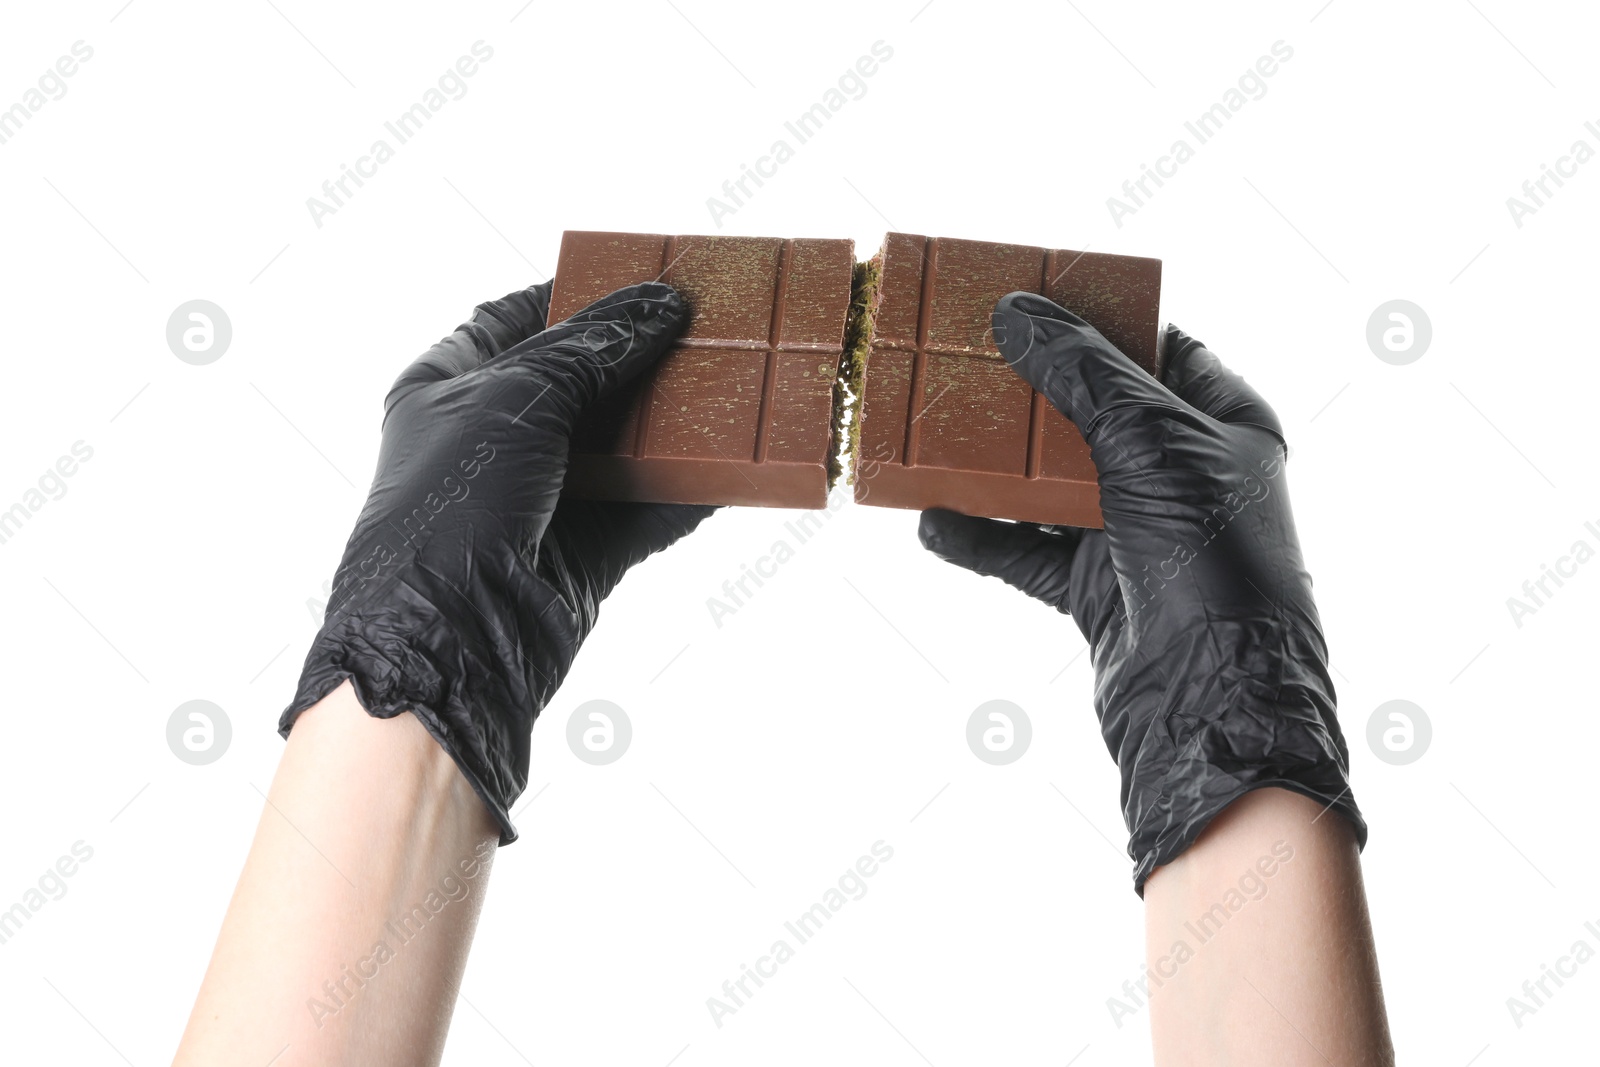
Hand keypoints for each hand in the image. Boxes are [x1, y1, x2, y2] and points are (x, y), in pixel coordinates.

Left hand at [283, 281, 713, 841]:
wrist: (452, 637)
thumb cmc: (452, 504)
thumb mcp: (518, 398)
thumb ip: (594, 348)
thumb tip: (662, 306)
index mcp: (446, 387)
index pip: (514, 319)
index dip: (574, 295)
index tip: (639, 277)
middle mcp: (490, 441)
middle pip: (580, 382)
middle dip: (639, 358)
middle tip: (705, 327)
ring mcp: (540, 499)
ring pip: (619, 447)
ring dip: (670, 424)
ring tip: (729, 385)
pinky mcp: (583, 553)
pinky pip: (646, 510)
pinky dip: (686, 490)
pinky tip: (729, 466)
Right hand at [919, 295, 1363, 890]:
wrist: (1212, 699)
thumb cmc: (1210, 558)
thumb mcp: (1146, 440)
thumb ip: (1080, 372)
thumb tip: (1017, 311)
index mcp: (1223, 426)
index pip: (1159, 349)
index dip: (1097, 322)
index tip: (1029, 299)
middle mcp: (1183, 477)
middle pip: (1092, 414)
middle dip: (1028, 394)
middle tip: (965, 360)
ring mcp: (1139, 536)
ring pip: (1051, 485)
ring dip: (994, 470)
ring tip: (935, 441)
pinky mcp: (1097, 591)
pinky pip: (1027, 552)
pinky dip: (982, 538)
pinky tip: (934, 523)